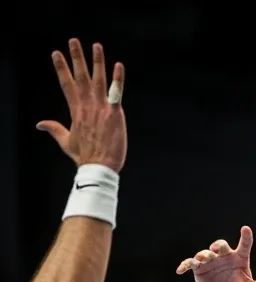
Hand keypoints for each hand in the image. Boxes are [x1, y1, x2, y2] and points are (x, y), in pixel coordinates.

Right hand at [37, 39, 125, 171]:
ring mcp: (101, 108)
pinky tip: (119, 65)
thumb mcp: (66, 141)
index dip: (61, 68)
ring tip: (96, 45)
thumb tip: (39, 124)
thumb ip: (54, 129)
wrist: (99, 168)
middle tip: (73, 41)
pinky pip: (116, 93)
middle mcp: (87, 106)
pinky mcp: (114, 114)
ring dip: (97, 62)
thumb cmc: (84, 157)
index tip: (56, 53)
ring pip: (98, 80)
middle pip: (81, 77)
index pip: (67, 84)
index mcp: (76, 110)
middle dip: (77, 58)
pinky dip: (118, 79)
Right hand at [176, 226, 255, 281]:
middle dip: (218, 245)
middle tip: (216, 249)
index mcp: (239, 258)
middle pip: (221, 245)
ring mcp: (211, 261)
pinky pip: (190, 263)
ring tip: (202, 259)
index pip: (244, 245)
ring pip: (205, 253)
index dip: (245, 237)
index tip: (246, 229)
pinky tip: (180, 270)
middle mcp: (224, 256)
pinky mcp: (199, 268)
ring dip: (203, 255)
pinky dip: (185, 265)